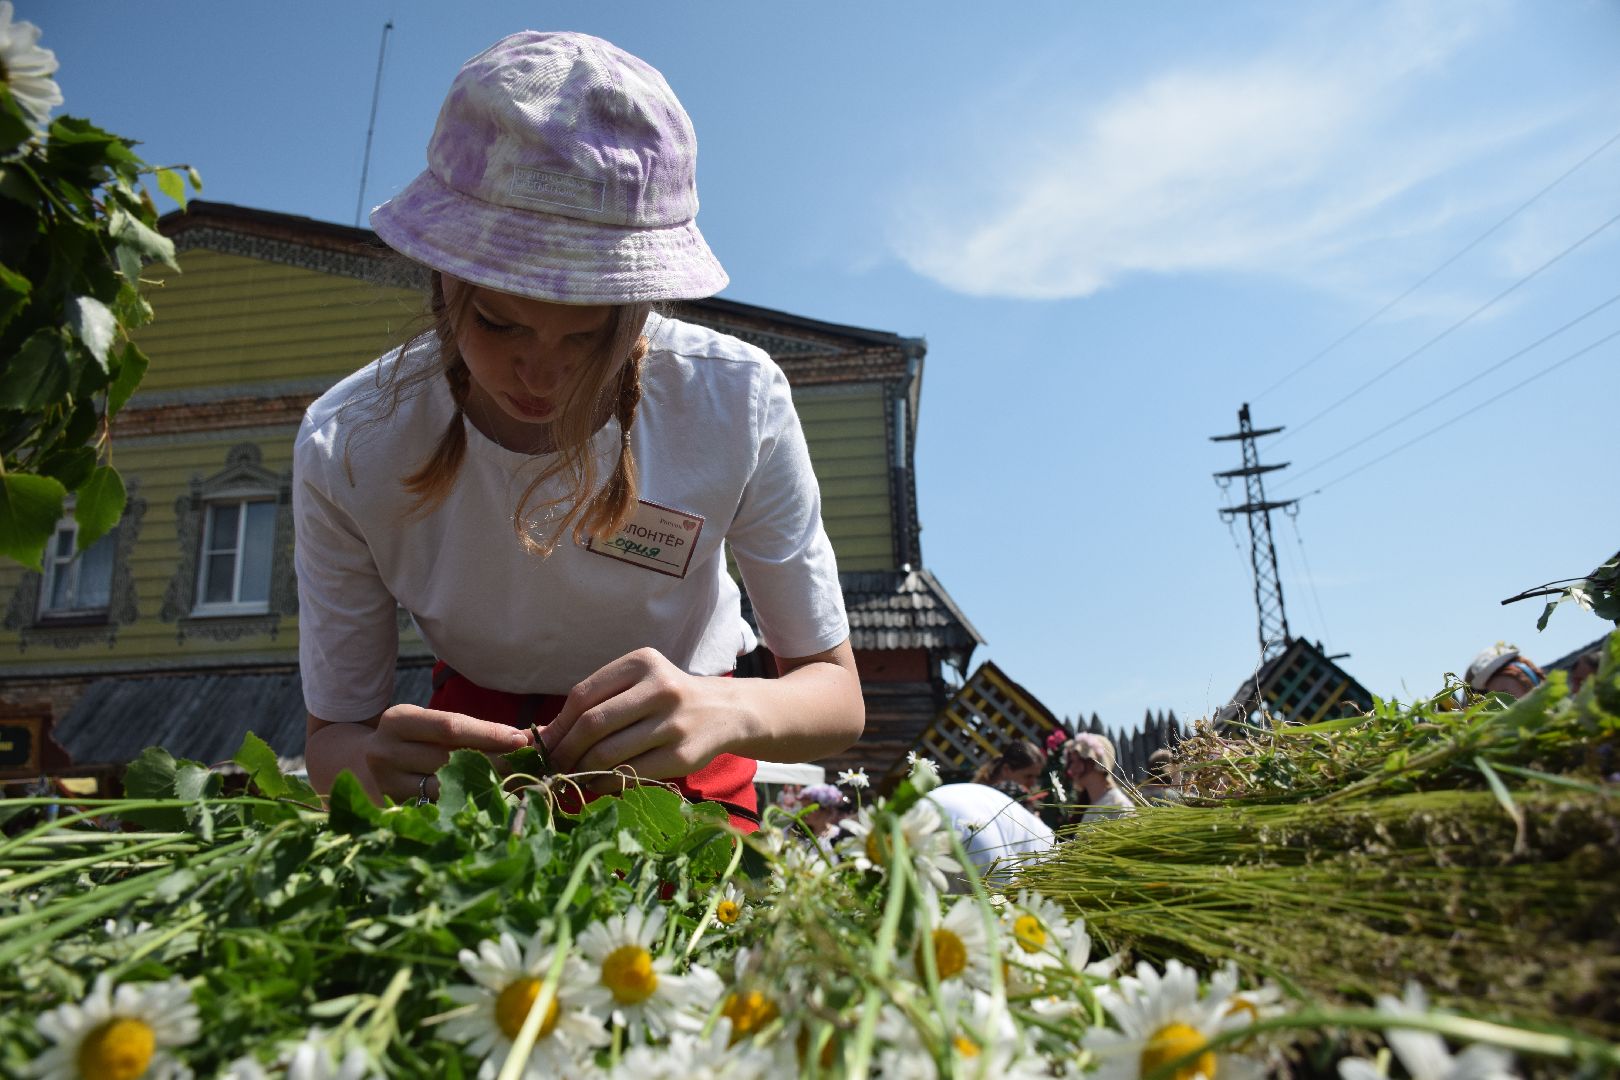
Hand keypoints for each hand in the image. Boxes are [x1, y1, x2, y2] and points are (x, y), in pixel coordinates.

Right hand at [360, 704, 531, 802]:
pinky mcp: (392, 810)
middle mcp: (386, 752)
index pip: (450, 727)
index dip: (489, 734)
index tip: (521, 739)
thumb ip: (473, 729)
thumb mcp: (430, 724)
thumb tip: (528, 736)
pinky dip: (468, 803)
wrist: (359, 763)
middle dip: (495, 761)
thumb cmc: (411, 739)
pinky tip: (491, 800)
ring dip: (486, 785)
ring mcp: (386, 785)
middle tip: (528, 763)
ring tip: (517, 781)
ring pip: (447, 788)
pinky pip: (439, 807)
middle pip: (451, 759)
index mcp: (397, 720)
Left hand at [539, 647, 749, 793]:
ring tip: (572, 776)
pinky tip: (598, 783)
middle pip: (593, 724)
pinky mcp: (683, 755)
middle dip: (565, 751)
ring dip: (582, 770)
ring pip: (609, 752)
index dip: (558, 725)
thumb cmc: (666, 699)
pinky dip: (605, 783)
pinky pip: (630, 773)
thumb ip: (595, 703)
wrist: (726, 711)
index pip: (583, 696)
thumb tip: (539, 736)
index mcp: (642, 662)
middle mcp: (660, 688)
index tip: (544, 746)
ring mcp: (674, 722)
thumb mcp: (636, 685)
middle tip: (554, 767)